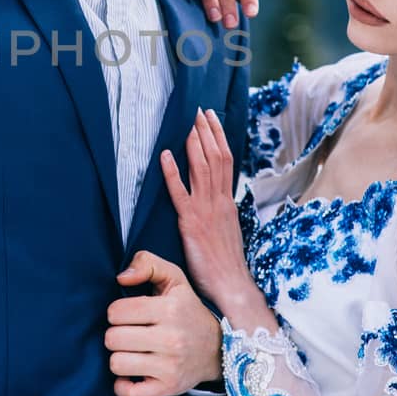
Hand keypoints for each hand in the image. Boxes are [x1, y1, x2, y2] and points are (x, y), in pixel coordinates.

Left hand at [105, 251, 220, 395]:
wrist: (218, 349)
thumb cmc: (187, 311)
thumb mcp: (174, 279)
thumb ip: (147, 263)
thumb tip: (121, 278)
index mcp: (169, 309)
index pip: (116, 311)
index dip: (117, 312)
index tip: (129, 315)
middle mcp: (171, 339)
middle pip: (113, 338)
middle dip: (116, 335)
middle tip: (130, 334)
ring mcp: (170, 366)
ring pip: (117, 364)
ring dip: (119, 358)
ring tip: (132, 352)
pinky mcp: (168, 388)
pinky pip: (130, 394)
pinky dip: (123, 387)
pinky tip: (131, 375)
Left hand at [159, 108, 251, 314]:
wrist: (231, 285)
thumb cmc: (226, 264)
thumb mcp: (227, 230)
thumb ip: (219, 211)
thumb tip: (214, 198)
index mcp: (228, 202)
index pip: (227, 160)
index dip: (218, 137)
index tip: (211, 118)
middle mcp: (219, 201)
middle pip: (216, 157)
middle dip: (207, 131)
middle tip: (199, 110)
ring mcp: (206, 210)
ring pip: (203, 168)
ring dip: (195, 143)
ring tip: (189, 123)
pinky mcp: (190, 223)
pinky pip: (180, 193)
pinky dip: (173, 172)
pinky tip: (165, 156)